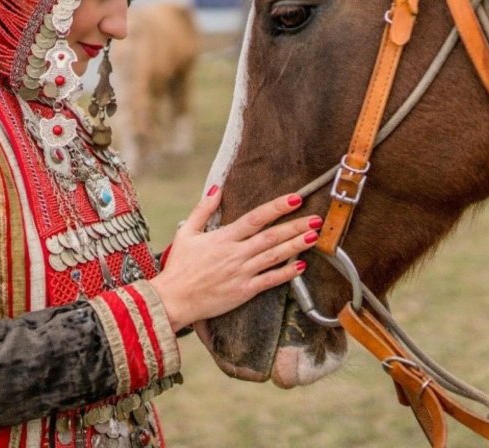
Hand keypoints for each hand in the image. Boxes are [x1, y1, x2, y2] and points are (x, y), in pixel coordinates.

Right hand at [148, 187, 321, 332]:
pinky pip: (269, 281)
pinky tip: (301, 266)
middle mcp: (236, 253)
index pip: (255, 218)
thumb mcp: (186, 232)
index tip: (295, 198)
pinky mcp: (244, 291)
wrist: (173, 300)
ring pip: (274, 256)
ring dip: (296, 246)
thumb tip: (216, 189)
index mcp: (224, 237)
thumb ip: (203, 209)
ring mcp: (241, 273)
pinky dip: (286, 273)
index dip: (276, 207)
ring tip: (313, 236)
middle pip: (271, 236)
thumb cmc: (179, 266)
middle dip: (295, 225)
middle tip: (316, 218)